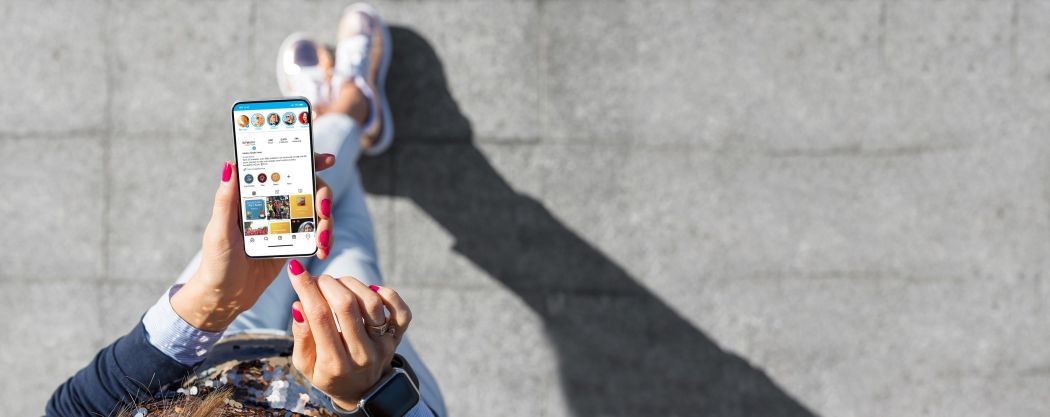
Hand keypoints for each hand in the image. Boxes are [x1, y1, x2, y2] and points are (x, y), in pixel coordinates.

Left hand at [170, 154, 335, 330]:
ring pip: (316, 212)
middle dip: (323, 197)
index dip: (306, 160)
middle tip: (324, 210)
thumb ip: (226, 199)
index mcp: (253, 196)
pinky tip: (322, 250)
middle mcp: (271, 205)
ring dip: (326, 223)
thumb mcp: (220, 231)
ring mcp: (284, 224)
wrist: (225, 297)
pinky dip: (324, 239)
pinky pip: (315, 234)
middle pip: (308, 188)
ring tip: (323, 242)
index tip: (326, 159)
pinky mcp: (293, 242)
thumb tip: (230, 165)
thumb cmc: (216, 262)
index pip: (282, 170)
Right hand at [286, 264, 411, 410]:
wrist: (362, 392)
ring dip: (351, 284)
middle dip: (327, 283)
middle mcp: (362, 354)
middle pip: (346, 305)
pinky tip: (369, 290)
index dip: (306, 288)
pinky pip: (401, 311)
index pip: (319, 317)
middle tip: (318, 280)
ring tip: (338, 284)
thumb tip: (299, 306)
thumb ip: (301, 337)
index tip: (296, 270)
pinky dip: (387, 294)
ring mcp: (383, 345)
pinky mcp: (397, 337)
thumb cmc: (328, 373)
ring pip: (371, 302)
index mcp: (334, 364)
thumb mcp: (305, 365)